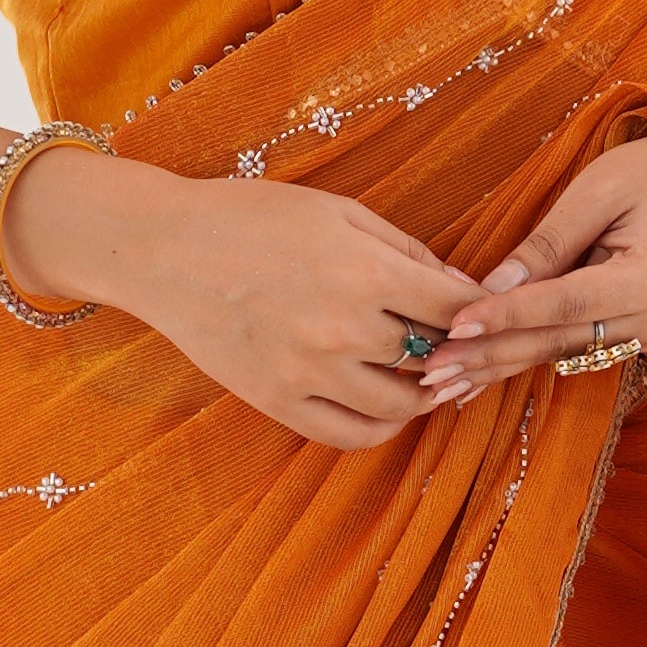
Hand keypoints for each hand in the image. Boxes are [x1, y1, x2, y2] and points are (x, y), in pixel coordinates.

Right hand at [8, 152, 489, 451]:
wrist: (163, 248)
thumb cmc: (253, 216)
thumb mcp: (338, 211)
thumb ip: (406, 249)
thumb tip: (461, 289)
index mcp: (364, 271)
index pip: (457, 310)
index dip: (481, 314)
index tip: (484, 312)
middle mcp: (343, 329)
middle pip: (437, 360)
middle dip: (458, 353)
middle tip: (461, 346)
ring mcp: (309, 373)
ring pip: (402, 408)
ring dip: (425, 394)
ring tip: (426, 375)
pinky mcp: (278, 402)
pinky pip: (352, 435)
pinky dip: (381, 426)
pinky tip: (386, 403)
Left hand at [414, 123, 646, 403]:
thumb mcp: (598, 189)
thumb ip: (547, 243)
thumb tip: (492, 285)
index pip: (561, 305)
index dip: (504, 316)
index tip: (452, 326)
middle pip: (554, 342)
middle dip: (488, 357)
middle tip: (429, 371)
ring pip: (557, 353)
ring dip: (498, 365)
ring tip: (441, 382)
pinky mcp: (637, 334)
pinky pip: (570, 347)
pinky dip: (523, 355)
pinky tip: (480, 374)